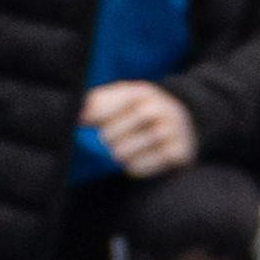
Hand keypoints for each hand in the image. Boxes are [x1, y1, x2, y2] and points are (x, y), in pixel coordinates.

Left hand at [79, 79, 197, 176]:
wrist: (183, 123)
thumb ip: (98, 102)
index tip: (83, 122)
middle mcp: (162, 108)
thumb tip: (76, 117)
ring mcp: (174, 131)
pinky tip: (138, 159)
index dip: (92, 117)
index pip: (103, 108)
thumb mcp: (122, 98)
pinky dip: (133, 167)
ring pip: (122, 153)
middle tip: (110, 139)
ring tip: (124, 150)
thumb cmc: (139, 112)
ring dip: (117, 155)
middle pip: (110, 134)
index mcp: (143, 92)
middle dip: (106, 140)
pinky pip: (138, 167)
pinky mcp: (180, 154)